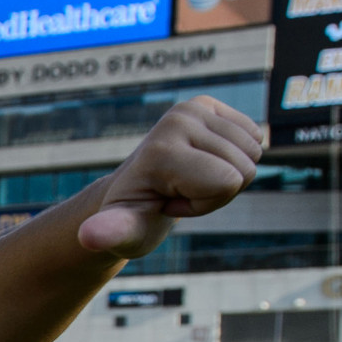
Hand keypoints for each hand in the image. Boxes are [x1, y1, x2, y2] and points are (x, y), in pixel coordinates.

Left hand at [78, 96, 262, 258]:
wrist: (132, 195)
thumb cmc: (132, 220)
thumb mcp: (123, 233)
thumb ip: (110, 233)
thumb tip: (87, 237)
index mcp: (161, 150)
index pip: (227, 181)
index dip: (205, 204)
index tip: (169, 203)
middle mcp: (178, 118)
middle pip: (244, 167)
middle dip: (217, 191)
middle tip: (179, 192)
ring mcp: (193, 107)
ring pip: (254, 152)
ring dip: (227, 175)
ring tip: (188, 180)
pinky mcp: (207, 104)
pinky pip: (255, 136)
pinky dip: (236, 156)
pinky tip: (202, 164)